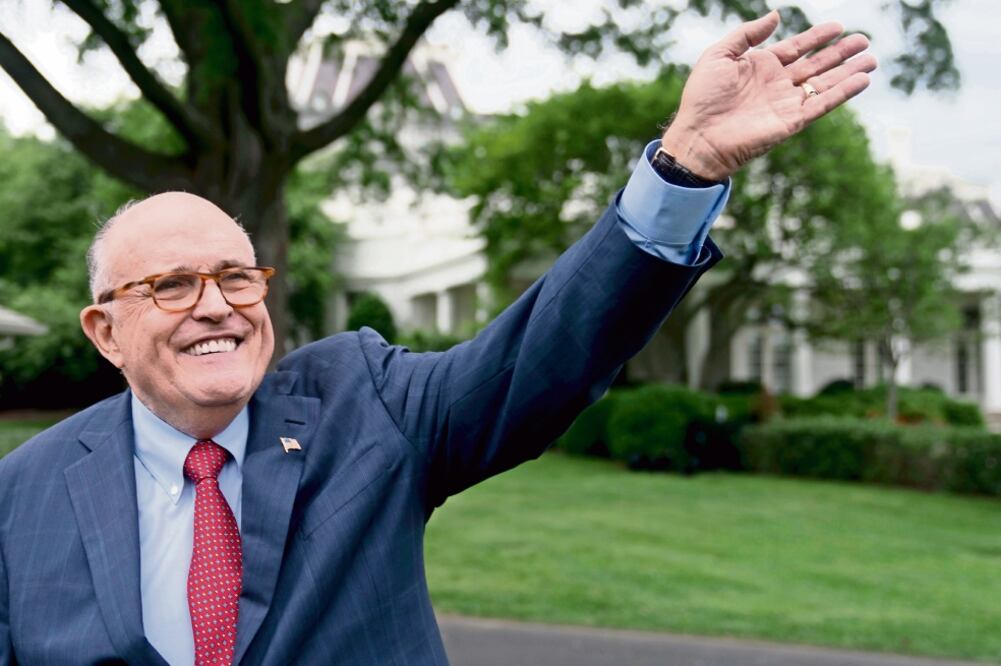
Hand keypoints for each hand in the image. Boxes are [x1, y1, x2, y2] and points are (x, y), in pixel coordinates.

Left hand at [661, 11, 875, 180]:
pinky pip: (822, 104)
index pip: (796, 48)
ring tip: (872, 59)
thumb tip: (776, 15)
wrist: (698, 136)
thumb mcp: (719, 55)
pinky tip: (862, 80)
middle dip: (840, 53)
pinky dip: (843, 92)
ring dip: (848, 71)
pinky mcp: (791, 122)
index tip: (838, 26)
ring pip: (824, 83)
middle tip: (864, 41)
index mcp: (760, 66)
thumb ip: (747, 34)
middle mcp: (776, 84)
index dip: (817, 37)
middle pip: (816, 65)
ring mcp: (786, 103)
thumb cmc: (702, 97)